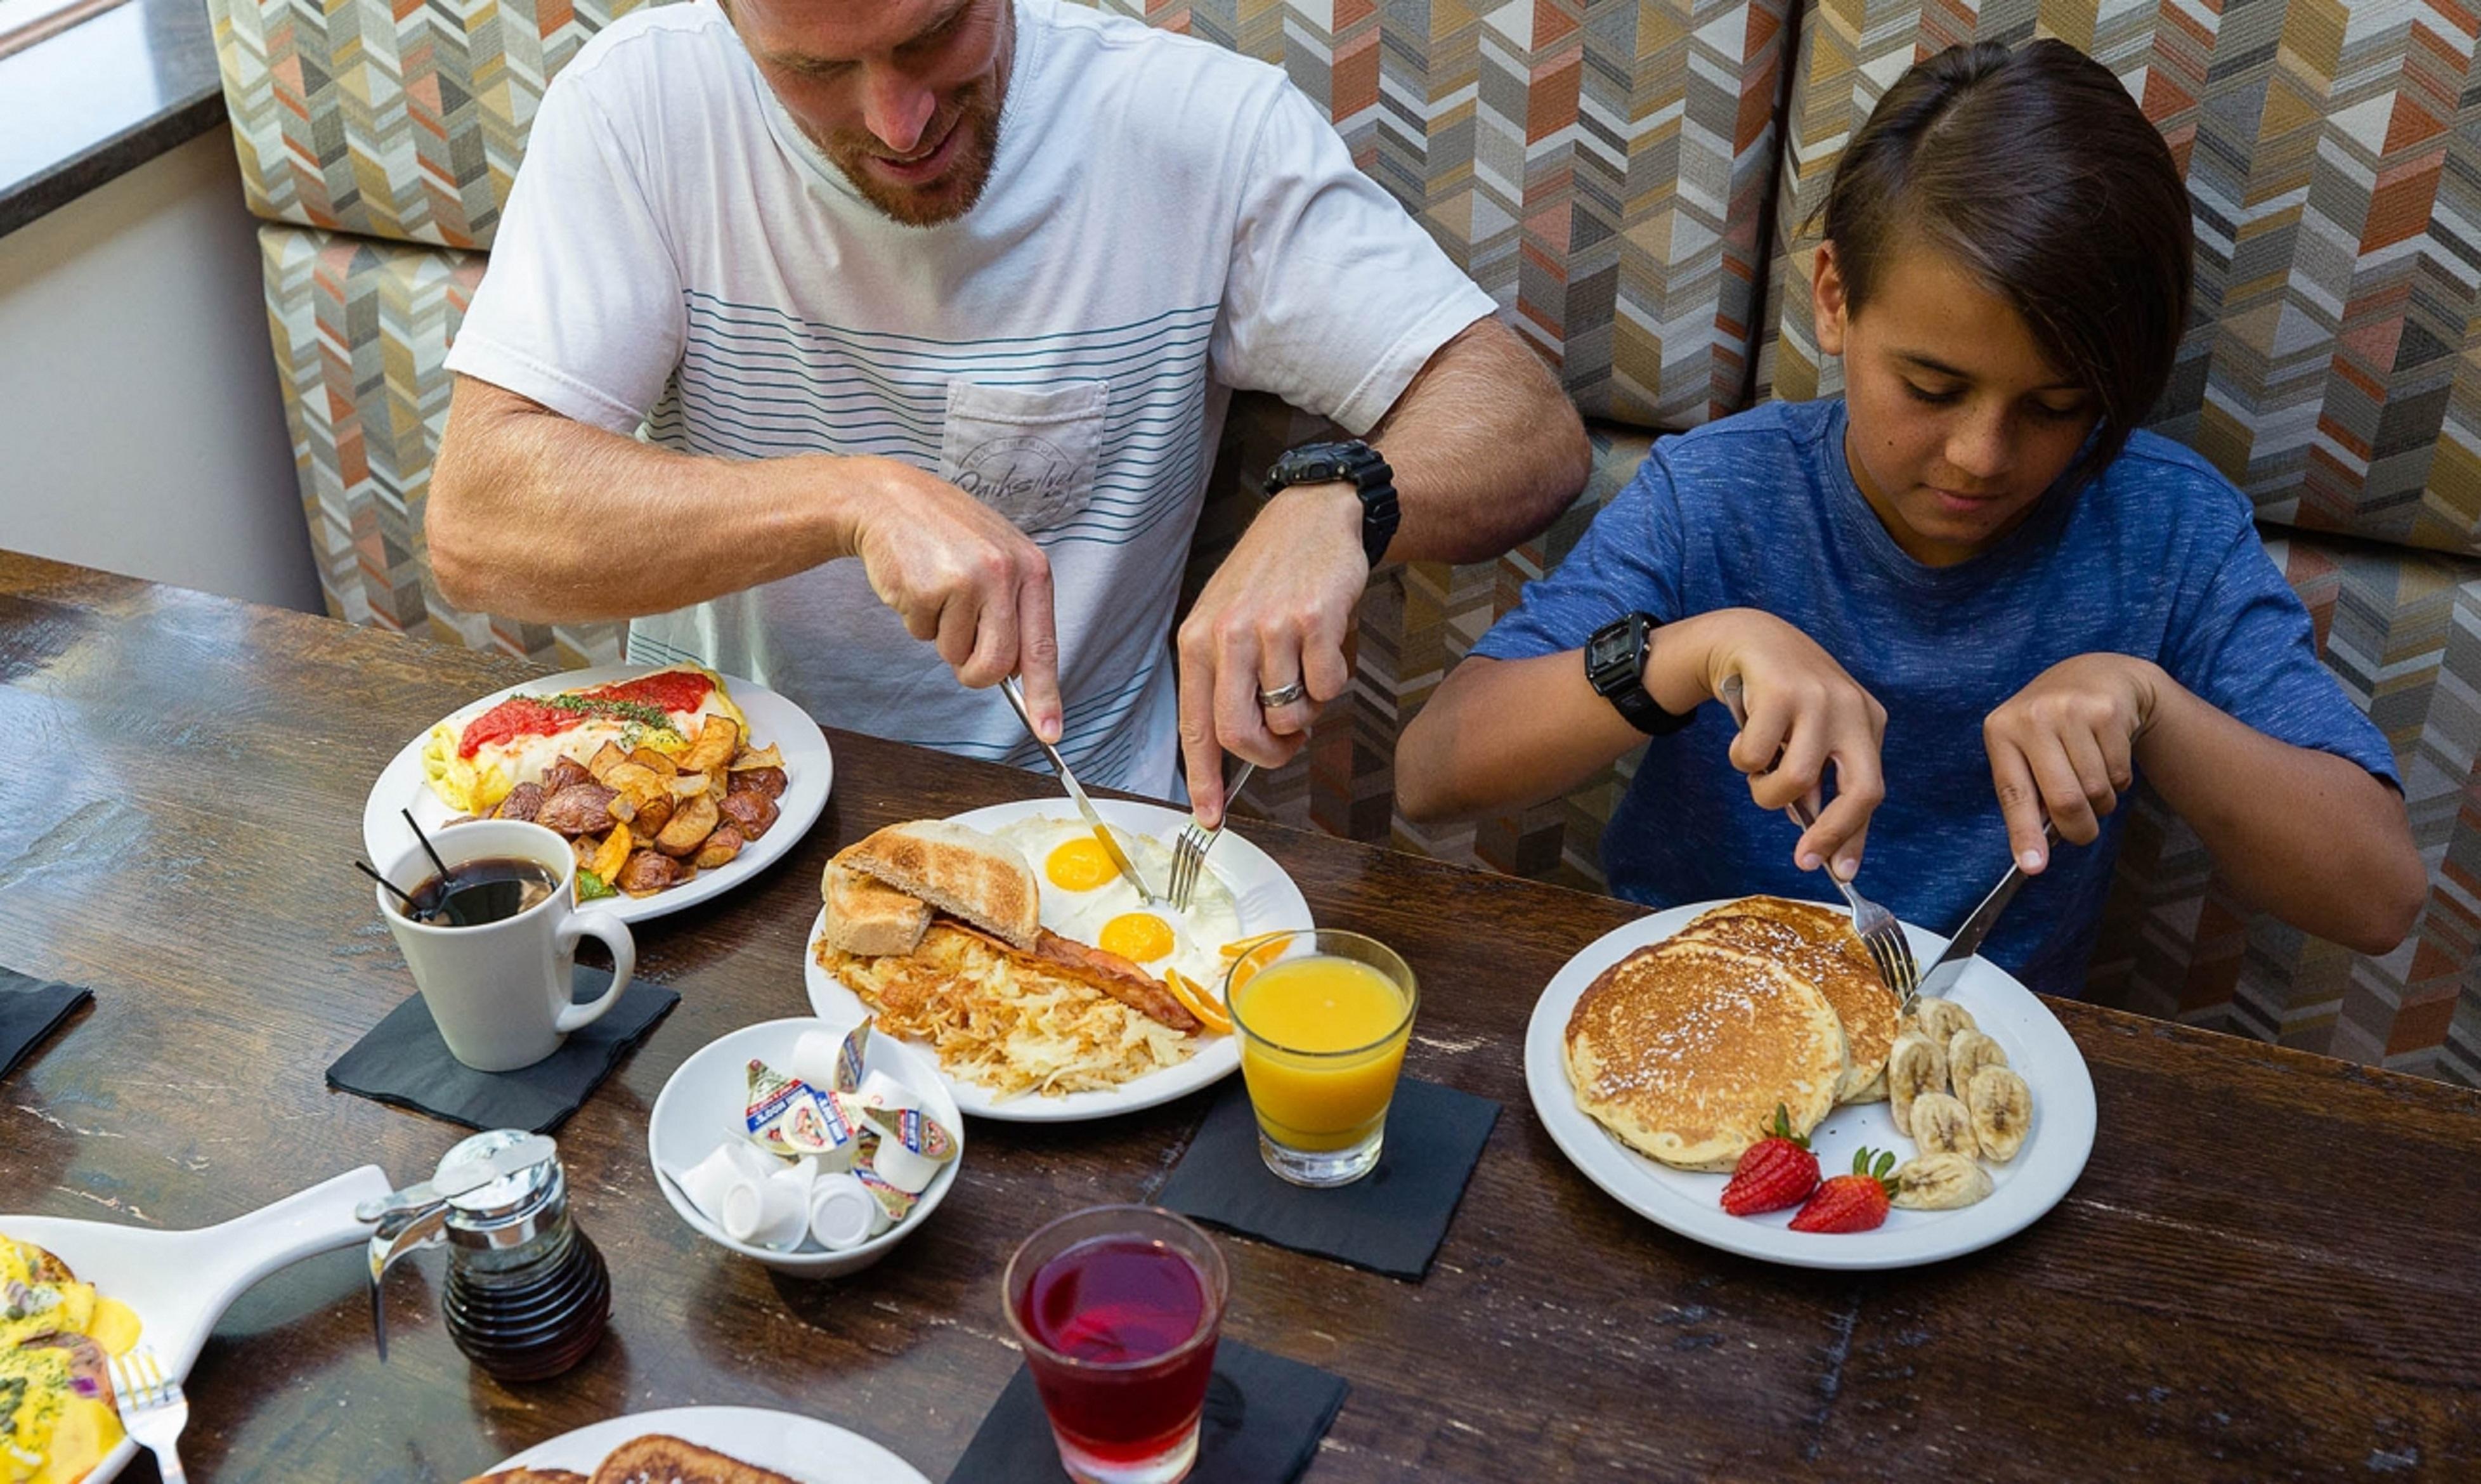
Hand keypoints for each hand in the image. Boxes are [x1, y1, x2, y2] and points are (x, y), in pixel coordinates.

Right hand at [841, 457, 1062, 739]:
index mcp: (1032, 569)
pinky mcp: (926, 588)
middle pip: (996, 665)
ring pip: (954, 653)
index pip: (1043, 646)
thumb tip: (1018, 674)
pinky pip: (921, 635)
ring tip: (938, 589)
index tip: (1050, 732)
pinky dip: (916, 618)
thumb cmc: (947, 533)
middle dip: (974, 671)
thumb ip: (1015, 610)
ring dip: (941, 635)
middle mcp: (1004, 573)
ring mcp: (965, 580)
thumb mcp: (998, 557)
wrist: (889, 499)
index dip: (1045, 695)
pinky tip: (915, 581)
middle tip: (960, 649)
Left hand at [1176, 483, 1366, 825]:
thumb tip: (1236, 750)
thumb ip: (1225, 680)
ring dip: (1306, 713)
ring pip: (1288, 714)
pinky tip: (1328, 648)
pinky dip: (1334, 682)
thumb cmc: (1270, 576)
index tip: (1209, 817)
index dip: (1202, 779)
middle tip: (1287, 743)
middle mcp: (1226, 635)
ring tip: (1307, 678)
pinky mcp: (1314, 620)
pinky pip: (1327, 687)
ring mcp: (1270, 627)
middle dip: (1268, 755)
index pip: (1194, 726)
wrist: (1313, 517)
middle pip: (1238, 733)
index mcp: (1196, 640)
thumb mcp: (1226, 620)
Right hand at [1689, 609, 1887, 878]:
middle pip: (1862, 790)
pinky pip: (1754, 755)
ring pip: (1797, 779)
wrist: (1748, 638)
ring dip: (1766, 791)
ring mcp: (1819, 697)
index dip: (1855, 838)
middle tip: (1804, 858)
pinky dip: (1740, 759)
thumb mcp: (1812, 738)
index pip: (1871, 791)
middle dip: (1832, 832)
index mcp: (1868, 723)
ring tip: (1756, 771)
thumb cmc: (1781, 700)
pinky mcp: (1781, 689)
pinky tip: (1743, 737)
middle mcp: (1853, 710)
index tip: (1839, 873)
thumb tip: (1824, 845)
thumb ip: (1821, 785)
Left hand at [1982, 653, 2160, 870]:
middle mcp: (2033, 716)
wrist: (2098, 675)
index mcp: (2001, 730)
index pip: (2013, 792)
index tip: (2033, 867)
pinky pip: (2120, 773)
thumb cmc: (2052, 726)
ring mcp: (2071, 709)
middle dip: (2079, 829)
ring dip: (2101, 802)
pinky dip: (2119, 780)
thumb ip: (2027, 794)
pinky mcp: (2107, 710)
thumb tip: (2035, 856)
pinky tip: (2108, 756)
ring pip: (2097, 790)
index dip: (2024, 833)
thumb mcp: (2025, 749)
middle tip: (2083, 832)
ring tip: (2092, 780)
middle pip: (2064, 799)